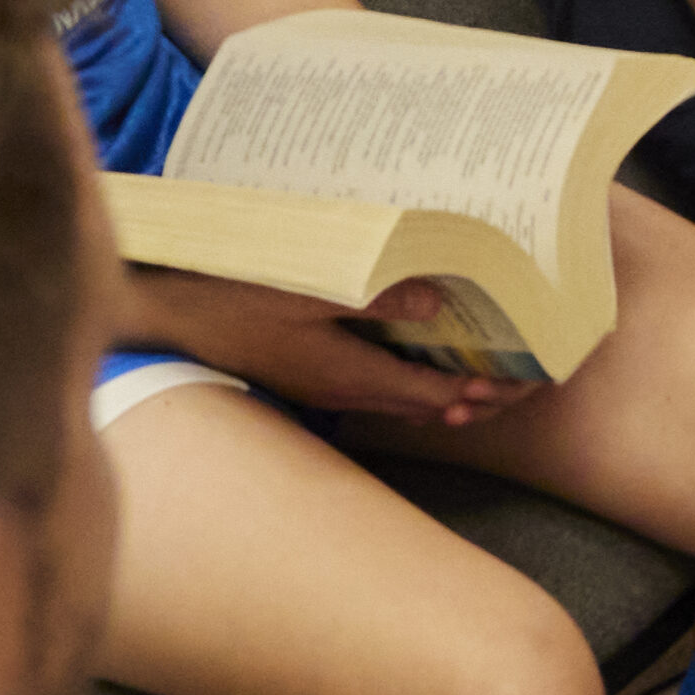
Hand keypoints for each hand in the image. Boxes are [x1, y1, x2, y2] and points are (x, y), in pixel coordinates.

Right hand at [113, 270, 541, 433]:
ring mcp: (324, 386)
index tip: (528, 379)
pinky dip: (412, 377)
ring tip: (490, 371)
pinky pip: (377, 385)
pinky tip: (424, 350)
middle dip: (479, 397)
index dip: (486, 391)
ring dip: (447, 390)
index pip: (436, 398)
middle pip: (428, 408)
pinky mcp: (310, 373)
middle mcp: (343, 391)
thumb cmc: (233, 294)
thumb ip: (375, 295)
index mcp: (349, 375)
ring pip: (403, 399)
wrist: (165, 312)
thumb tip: (438, 302)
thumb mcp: (307, 287)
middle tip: (525, 380)